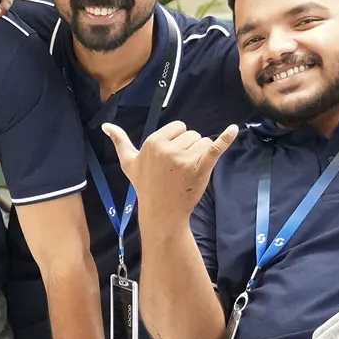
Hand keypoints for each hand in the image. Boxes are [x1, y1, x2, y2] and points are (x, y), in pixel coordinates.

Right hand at [105, 120, 238, 223]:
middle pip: (192, 134)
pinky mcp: (200, 168)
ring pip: (204, 142)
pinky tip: (233, 130)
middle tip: (178, 168)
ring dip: (201, 155)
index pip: (178, 127)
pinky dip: (225, 139)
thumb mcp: (128, 163)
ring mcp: (185, 159)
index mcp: (153, 142)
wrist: (161, 212)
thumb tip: (105, 126)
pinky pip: (214, 149)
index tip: (169, 159)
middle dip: (189, 148)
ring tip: (188, 172)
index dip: (177, 141)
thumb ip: (119, 142)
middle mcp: (168, 148)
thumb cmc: (145, 185)